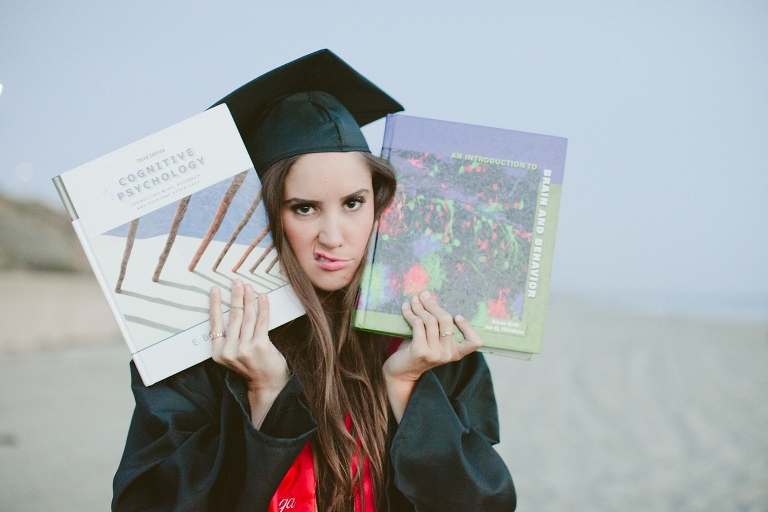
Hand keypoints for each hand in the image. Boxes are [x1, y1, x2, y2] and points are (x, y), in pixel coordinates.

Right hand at [209, 279, 288, 427]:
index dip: (215, 304)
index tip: (215, 289)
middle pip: (232, 317)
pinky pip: (262, 321)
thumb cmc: (252, 367)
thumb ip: (231, 337)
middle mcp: (228, 351)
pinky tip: (263, 297)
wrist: (267, 385)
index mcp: (218, 352)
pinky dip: (263, 307)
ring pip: (247, 317)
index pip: (215, 323)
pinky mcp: (260, 346)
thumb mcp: (234, 354)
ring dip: (249, 299)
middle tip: (237, 282)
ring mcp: (244, 349)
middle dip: (236, 296)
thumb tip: (235, 308)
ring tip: (249, 287)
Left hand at [382, 290, 482, 421]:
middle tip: (424, 295)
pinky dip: (410, 313)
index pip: (475, 342)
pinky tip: (405, 307)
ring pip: (430, 320)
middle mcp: (448, 354)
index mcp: (456, 353)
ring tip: (414, 299)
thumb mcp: (433, 341)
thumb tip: (432, 297)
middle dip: (433, 304)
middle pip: (446, 321)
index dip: (469, 327)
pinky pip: (418, 324)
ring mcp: (435, 354)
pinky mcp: (420, 351)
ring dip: (419, 306)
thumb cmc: (418, 351)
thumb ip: (438, 327)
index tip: (457, 316)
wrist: (401, 372)